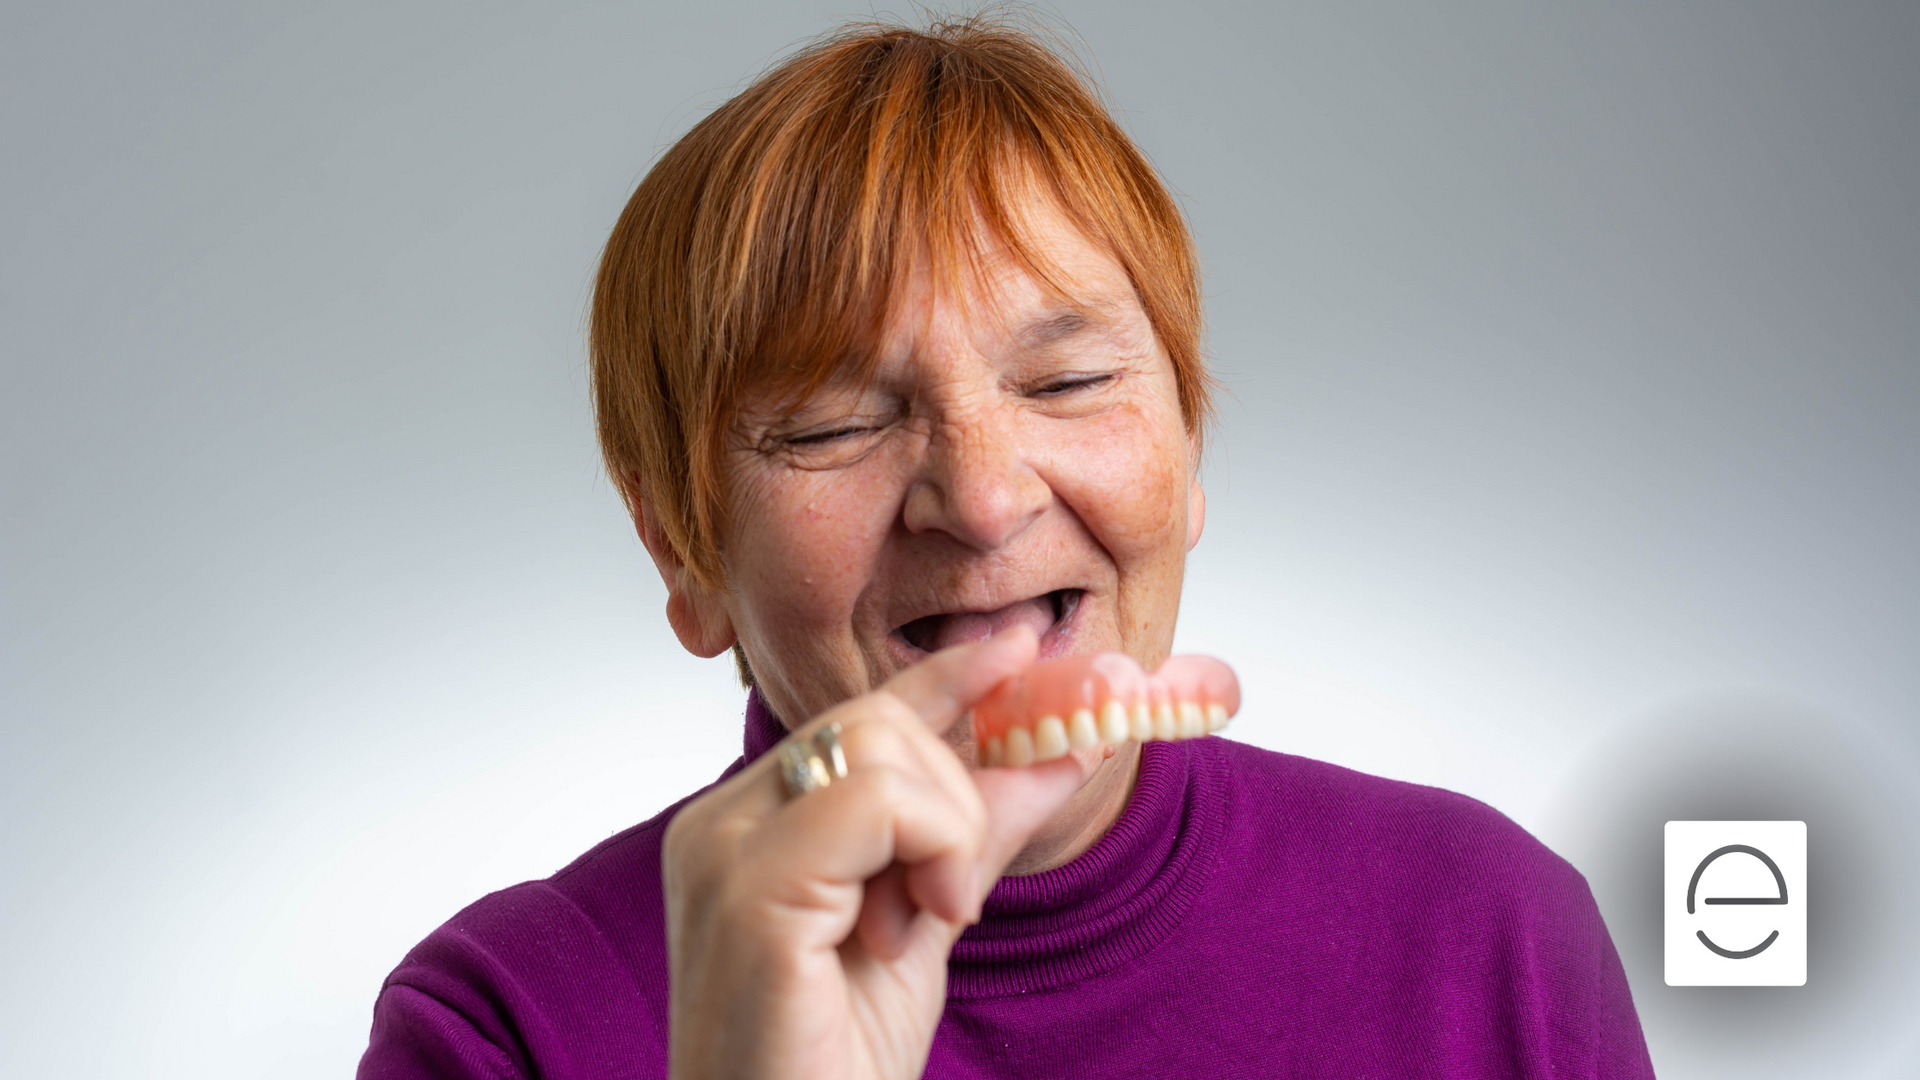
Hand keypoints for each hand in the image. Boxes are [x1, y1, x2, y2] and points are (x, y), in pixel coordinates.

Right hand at [662, 627, 1085, 1079]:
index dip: (939, 678)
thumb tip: (1060, 749)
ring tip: (933, 918)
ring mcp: (722, 852)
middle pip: (872, 718)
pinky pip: (873, 800)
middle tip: (953, 898)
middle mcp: (719, 825)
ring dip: (945, 827)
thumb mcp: (927, 927)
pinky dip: (932, 846)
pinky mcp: (749, 891)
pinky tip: (925, 922)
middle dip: (952, 793)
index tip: (1012, 648)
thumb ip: (976, 833)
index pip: (853, 717)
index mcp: (747, 828)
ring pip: (878, 745)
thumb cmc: (831, 1067)